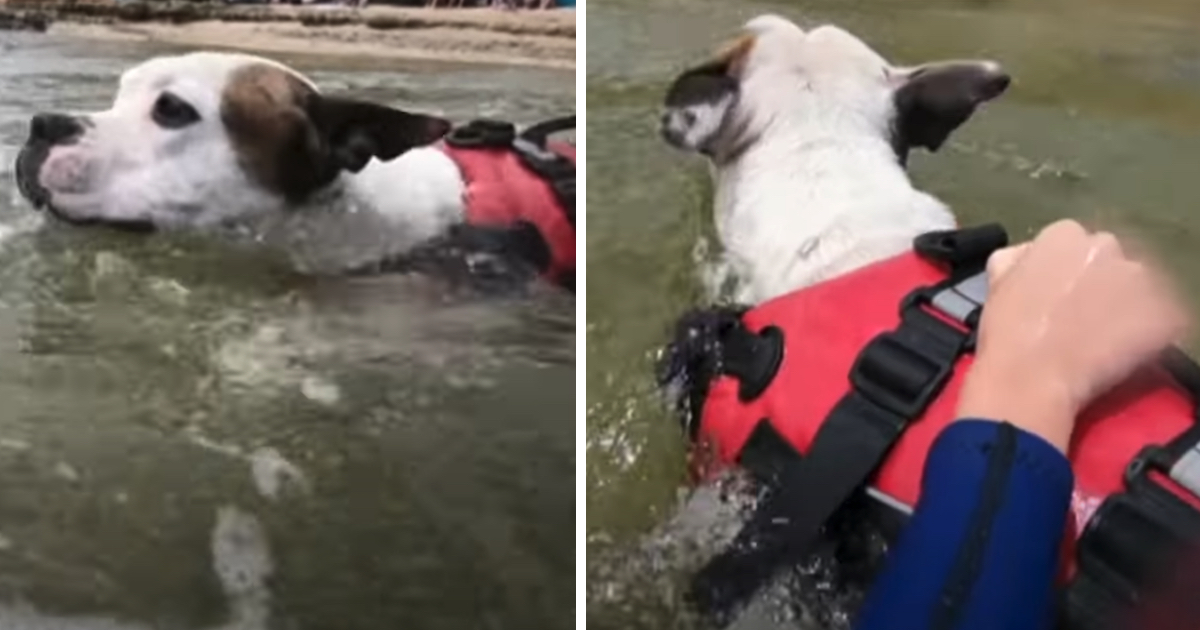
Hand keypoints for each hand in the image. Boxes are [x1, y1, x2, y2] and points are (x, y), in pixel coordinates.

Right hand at [956, 219, 1188, 451]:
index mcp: (1063, 235)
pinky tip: (1116, 351)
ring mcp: (1139, 281)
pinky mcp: (1163, 314)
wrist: (1029, 378)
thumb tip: (1030, 257)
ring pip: (1136, 287)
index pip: (1072, 242)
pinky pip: (1158, 319)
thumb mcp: (996, 280)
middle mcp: (1107, 247)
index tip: (1056, 292)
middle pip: (1108, 258)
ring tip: (1098, 335)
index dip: (1064, 269)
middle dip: (1097, 280)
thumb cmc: (1005, 331)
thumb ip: (1018, 257)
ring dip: (1122, 304)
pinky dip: (1142, 332)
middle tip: (1078, 313)